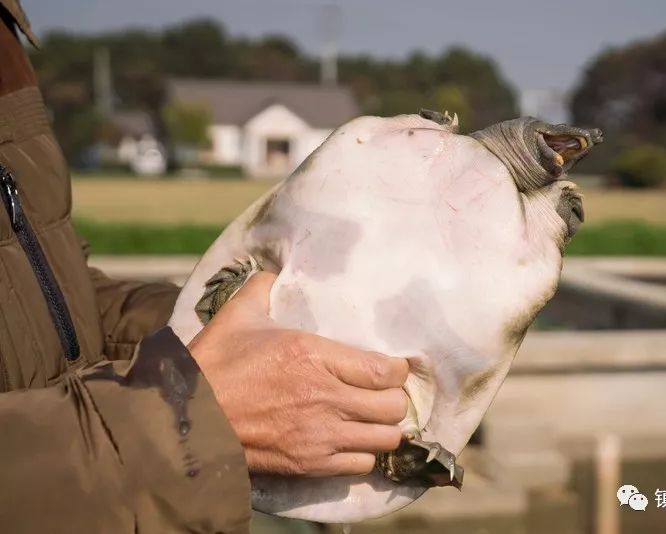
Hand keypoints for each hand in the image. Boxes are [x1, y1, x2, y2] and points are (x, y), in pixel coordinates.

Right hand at [188, 271, 408, 476]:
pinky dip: (363, 453)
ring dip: (383, 427)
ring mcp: (320, 434)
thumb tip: (273, 270)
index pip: (386, 370)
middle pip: (393, 406)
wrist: (188, 418)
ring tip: (372, 418)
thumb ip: (262, 288)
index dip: (398, 370)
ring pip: (385, 438)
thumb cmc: (214, 364)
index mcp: (312, 355)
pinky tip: (352, 440)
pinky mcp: (310, 463)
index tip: (392, 367)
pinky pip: (362, 464)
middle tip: (382, 393)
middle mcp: (325, 396)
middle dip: (393, 398)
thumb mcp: (238, 315)